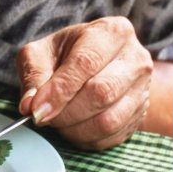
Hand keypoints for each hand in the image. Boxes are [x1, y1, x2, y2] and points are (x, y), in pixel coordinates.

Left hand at [17, 17, 152, 150]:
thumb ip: (33, 76)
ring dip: (75, 129)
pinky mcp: (142, 114)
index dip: (58, 91)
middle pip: (100, 93)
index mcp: (111, 32)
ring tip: (56, 122)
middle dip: (65, 112)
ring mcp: (143, 88)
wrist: (94, 66)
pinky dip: (87, 139)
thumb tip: (29, 106)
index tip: (36, 109)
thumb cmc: (63, 56)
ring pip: (109, 119)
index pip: (85, 63)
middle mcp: (135, 58)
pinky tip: (72, 129)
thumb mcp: (40, 54)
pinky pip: (113, 136)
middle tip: (42, 117)